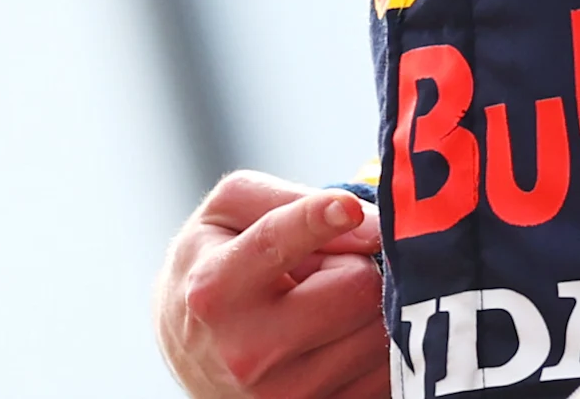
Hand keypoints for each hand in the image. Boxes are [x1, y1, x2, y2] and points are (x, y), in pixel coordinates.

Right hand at [155, 170, 387, 398]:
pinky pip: (386, 373)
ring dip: (364, 308)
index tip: (347, 206)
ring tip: (322, 307)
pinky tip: (338, 340)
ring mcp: (285, 394)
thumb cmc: (214, 267)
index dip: (315, 221)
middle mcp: (246, 349)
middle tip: (321, 270)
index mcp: (215, 288)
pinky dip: (373, 347)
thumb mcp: (226, 214)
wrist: (192, 355)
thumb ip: (290, 200)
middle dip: (352, 264)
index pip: (274, 245)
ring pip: (380, 332)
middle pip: (356, 286)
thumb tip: (369, 223)